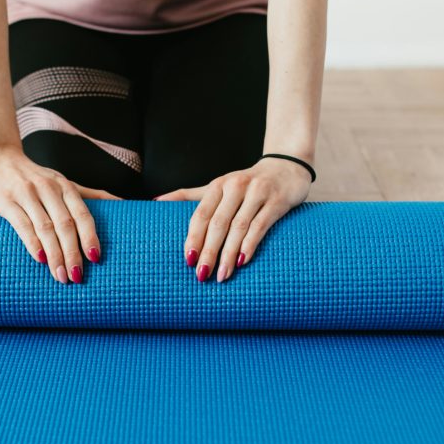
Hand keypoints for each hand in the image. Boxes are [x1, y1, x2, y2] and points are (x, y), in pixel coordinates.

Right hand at [0, 146, 118, 283]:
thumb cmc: (33, 176)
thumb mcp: (61, 182)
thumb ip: (89, 194)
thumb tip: (122, 203)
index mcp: (65, 186)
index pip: (82, 214)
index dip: (90, 237)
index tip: (96, 259)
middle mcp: (48, 189)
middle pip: (65, 225)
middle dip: (73, 253)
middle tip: (77, 277)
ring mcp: (27, 194)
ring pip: (45, 228)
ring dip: (55, 255)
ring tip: (61, 276)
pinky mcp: (7, 201)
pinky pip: (22, 225)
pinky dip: (33, 243)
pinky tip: (40, 259)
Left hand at [155, 158, 311, 281]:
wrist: (287, 167)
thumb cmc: (247, 183)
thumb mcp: (218, 186)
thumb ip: (189, 195)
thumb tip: (156, 201)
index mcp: (218, 186)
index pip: (201, 215)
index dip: (193, 238)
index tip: (187, 260)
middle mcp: (236, 187)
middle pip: (217, 223)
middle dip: (208, 251)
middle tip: (202, 275)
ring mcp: (258, 193)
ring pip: (238, 227)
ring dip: (228, 253)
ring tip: (222, 275)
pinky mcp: (277, 201)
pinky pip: (261, 225)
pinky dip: (250, 244)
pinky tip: (242, 261)